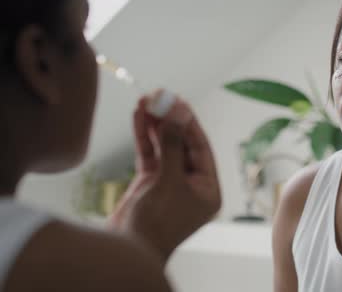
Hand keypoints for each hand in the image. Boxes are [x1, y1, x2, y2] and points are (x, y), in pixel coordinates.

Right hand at [109, 93, 221, 260]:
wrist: (128, 250)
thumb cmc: (156, 224)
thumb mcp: (169, 182)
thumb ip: (173, 146)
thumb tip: (178, 114)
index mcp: (208, 189)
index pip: (201, 148)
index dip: (189, 123)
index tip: (178, 101)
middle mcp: (192, 184)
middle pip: (182, 143)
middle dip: (170, 120)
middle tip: (159, 96)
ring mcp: (170, 182)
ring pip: (164, 146)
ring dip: (154, 124)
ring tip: (144, 101)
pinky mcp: (151, 182)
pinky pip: (149, 154)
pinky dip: (143, 137)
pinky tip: (138, 117)